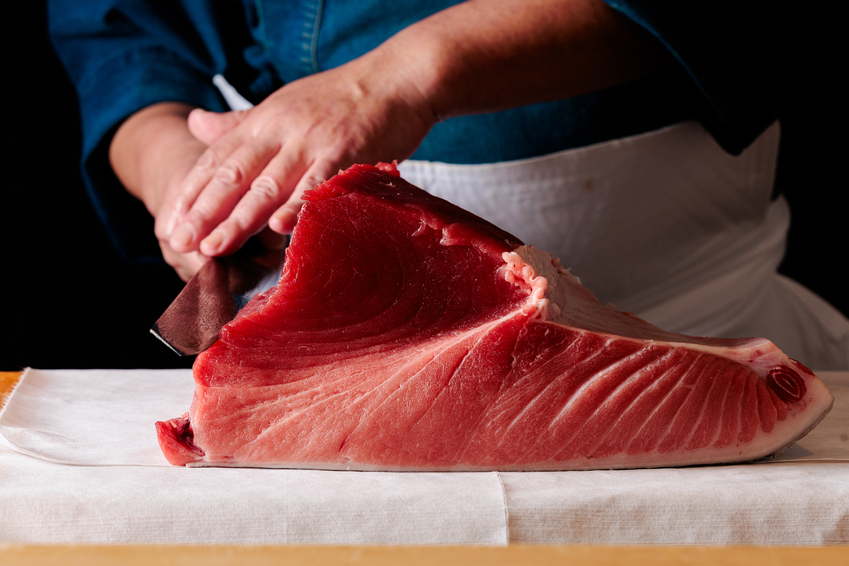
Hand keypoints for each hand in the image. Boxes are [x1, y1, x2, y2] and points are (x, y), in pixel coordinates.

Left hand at [168, 51, 435, 257]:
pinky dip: (298, 206)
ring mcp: (313, 141)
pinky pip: (318, 183)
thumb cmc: (342, 97)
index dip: (192, 192)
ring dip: (240, 219)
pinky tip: (279, 228)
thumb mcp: (283, 104)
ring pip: (269, 184)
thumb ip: (239, 122)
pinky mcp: (346, 152)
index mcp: (263, 120)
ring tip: (215, 247)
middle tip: (180, 242)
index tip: (171, 223)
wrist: (397, 78)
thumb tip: (194, 123)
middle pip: (235, 174)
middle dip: (204, 211)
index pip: (217, 158)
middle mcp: (281, 130)